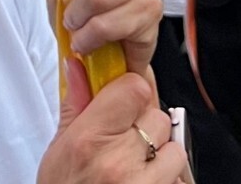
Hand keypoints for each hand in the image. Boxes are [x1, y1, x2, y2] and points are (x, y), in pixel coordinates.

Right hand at [36, 71, 186, 183]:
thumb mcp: (59, 151)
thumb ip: (76, 107)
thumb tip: (79, 68)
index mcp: (89, 141)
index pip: (134, 89)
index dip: (130, 91)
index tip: (122, 100)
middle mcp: (119, 162)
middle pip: (156, 116)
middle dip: (145, 126)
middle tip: (126, 140)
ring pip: (175, 149)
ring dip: (162, 156)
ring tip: (137, 168)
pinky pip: (180, 179)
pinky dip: (168, 180)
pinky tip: (145, 183)